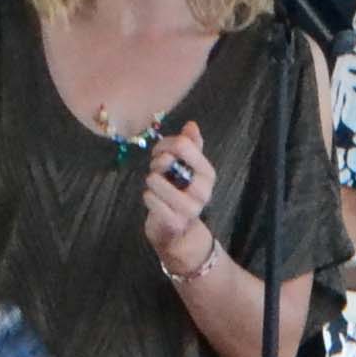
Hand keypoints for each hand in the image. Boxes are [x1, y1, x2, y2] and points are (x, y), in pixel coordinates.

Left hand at [140, 124, 219, 277]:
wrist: (178, 232)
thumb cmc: (179, 193)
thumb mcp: (188, 168)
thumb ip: (191, 146)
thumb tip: (191, 125)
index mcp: (208, 173)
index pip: (184, 144)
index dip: (166, 144)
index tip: (160, 152)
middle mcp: (203, 191)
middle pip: (168, 159)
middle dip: (156, 162)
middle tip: (157, 171)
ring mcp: (189, 208)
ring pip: (155, 179)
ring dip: (150, 181)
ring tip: (155, 186)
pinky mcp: (174, 223)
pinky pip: (150, 199)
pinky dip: (147, 197)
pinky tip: (152, 199)